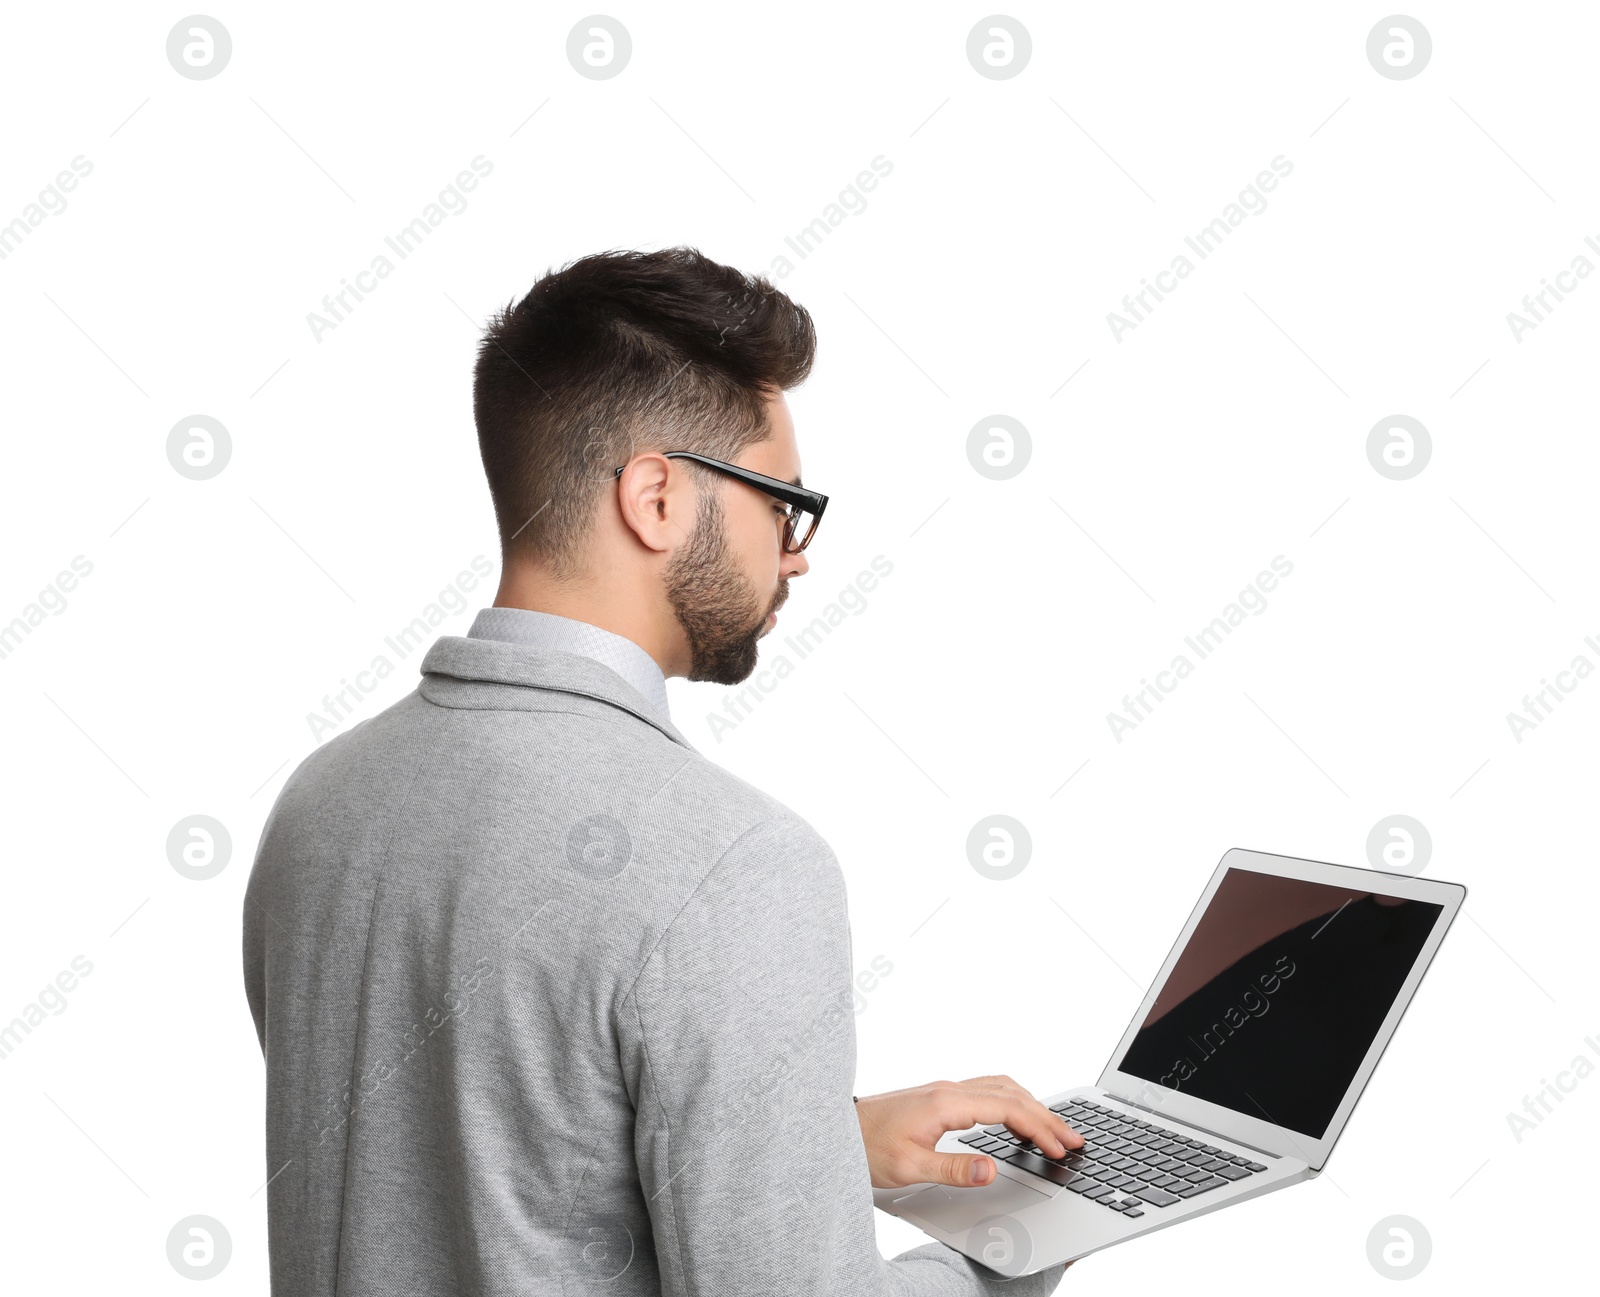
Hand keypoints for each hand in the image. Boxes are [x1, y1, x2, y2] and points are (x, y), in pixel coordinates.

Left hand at [854, 1075, 1082, 1188]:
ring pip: (1001, 1087)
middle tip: (1074, 1139)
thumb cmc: (865, 1146)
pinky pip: (987, 1090)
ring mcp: (944, 1090)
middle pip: (1011, 1093)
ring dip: (1032, 1105)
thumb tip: (993, 1168)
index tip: (1062, 1149)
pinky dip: (1013, 1101)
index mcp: (946, 1102)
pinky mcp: (939, 1096)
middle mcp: (948, 1089)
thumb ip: (953, 1168)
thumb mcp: (908, 1167)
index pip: (1007, 1109)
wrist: (835, 1129)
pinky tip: (1017, 1118)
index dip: (1040, 1128)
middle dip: (1047, 1115)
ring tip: (1055, 1129)